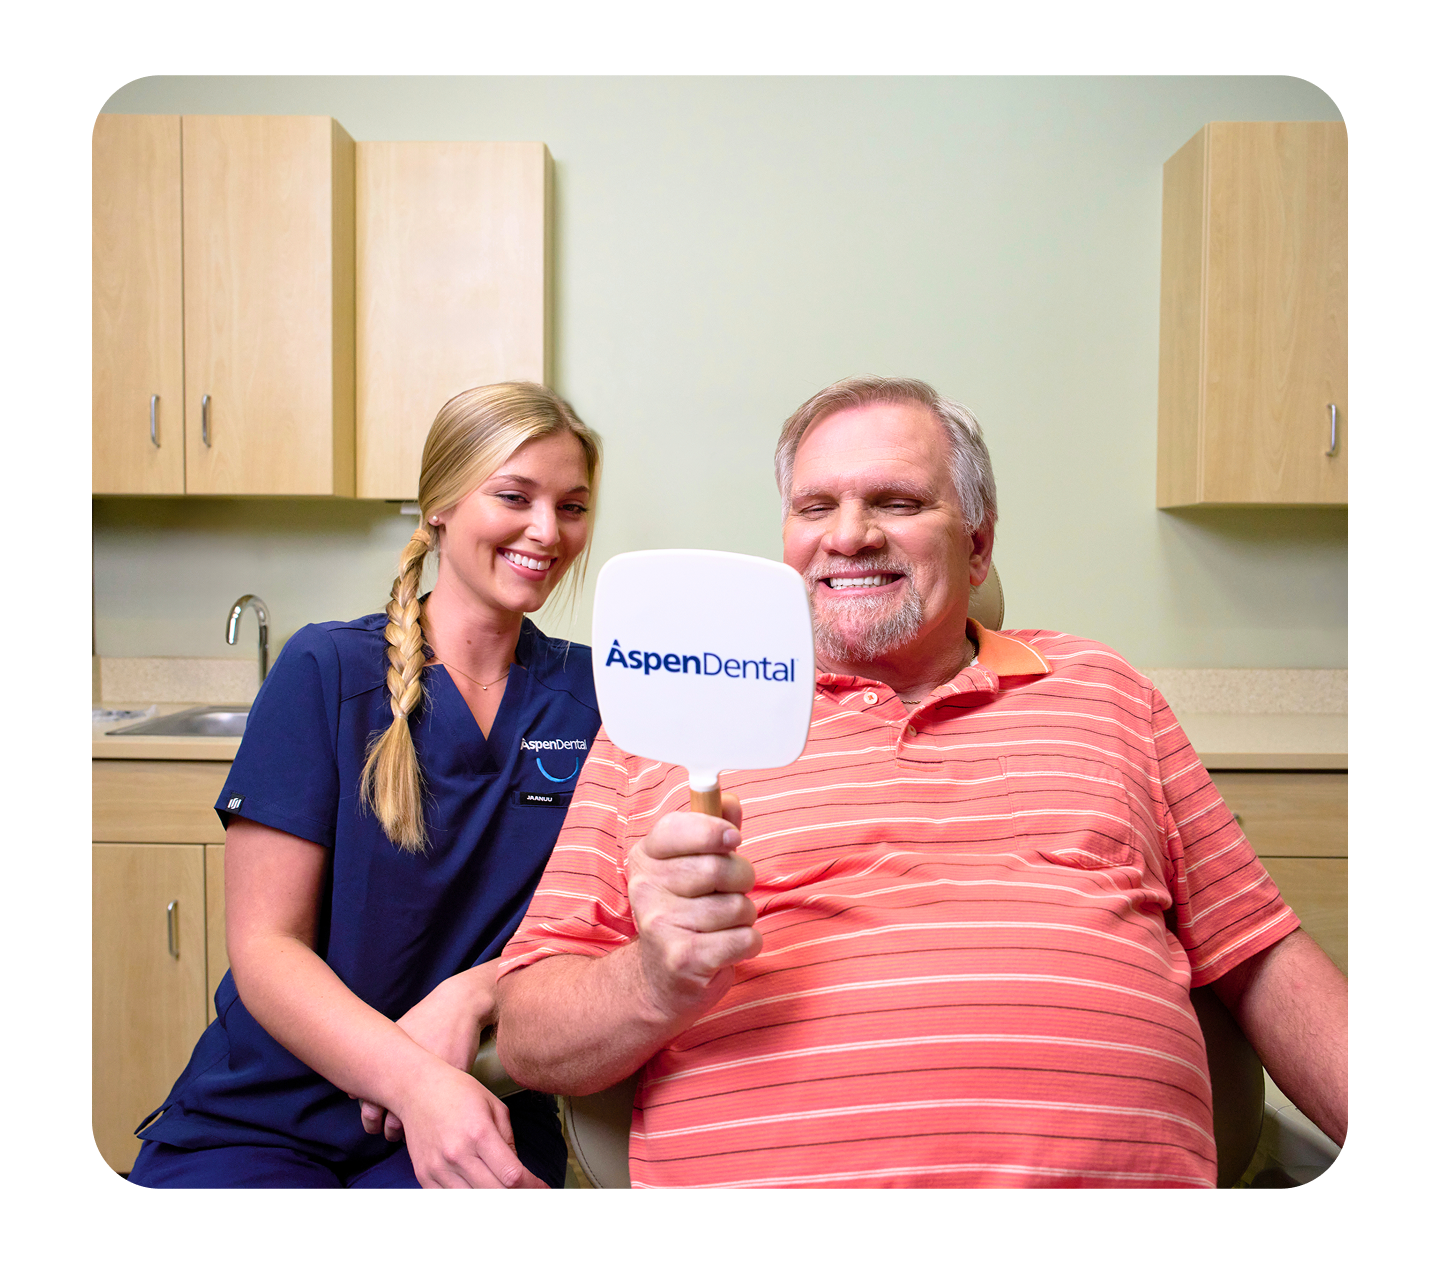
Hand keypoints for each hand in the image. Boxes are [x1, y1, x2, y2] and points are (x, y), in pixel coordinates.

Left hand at [359, 961, 498, 1140]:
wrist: (459, 1005)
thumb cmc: (425, 1020)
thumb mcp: (395, 1037)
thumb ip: (373, 1066)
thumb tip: (350, 1094)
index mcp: (388, 1067)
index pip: (370, 1109)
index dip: (372, 1122)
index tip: (377, 1123)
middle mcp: (407, 1076)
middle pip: (391, 1123)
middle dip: (391, 1132)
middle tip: (393, 1132)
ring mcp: (433, 1080)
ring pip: (418, 1124)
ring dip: (414, 1131)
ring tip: (415, 1127)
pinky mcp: (456, 1081)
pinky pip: (444, 1110)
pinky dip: (437, 1117)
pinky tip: (435, 1115)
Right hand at [391, 1060, 547, 1188]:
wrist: (418, 1088)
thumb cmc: (458, 1092)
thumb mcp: (494, 1106)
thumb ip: (509, 1140)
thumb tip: (517, 1170)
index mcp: (480, 1134)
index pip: (512, 1175)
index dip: (532, 1187)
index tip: (542, 1189)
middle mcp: (458, 1154)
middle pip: (495, 1194)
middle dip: (516, 1199)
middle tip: (527, 1197)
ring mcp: (439, 1167)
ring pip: (472, 1203)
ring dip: (491, 1204)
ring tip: (504, 1197)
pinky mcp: (424, 1175)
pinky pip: (448, 1202)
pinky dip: (466, 1203)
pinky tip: (477, 1196)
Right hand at [626, 793, 761, 1021]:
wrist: (660, 980)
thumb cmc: (686, 913)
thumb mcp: (692, 866)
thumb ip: (714, 831)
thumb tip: (730, 802)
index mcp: (646, 858)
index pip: (678, 827)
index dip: (713, 830)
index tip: (733, 839)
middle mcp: (646, 889)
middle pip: (719, 867)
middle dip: (742, 879)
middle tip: (730, 893)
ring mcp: (661, 925)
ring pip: (737, 906)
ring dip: (744, 917)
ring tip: (723, 926)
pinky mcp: (683, 958)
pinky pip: (744, 939)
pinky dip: (749, 944)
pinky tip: (727, 948)